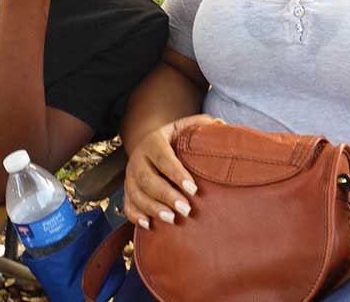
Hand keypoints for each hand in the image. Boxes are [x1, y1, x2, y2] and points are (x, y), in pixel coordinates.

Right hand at [123, 114, 219, 229]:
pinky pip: (128, 205)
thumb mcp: (184, 127)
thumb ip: (201, 125)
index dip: (176, 173)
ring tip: (172, 219)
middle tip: (186, 209)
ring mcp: (131, 176)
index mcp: (153, 141)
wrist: (149, 145)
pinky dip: (136, 216)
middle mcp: (138, 158)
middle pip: (147, 179)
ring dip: (153, 208)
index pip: (163, 157)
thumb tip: (221, 126)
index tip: (193, 189)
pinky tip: (149, 224)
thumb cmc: (174, 139)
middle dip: (166, 195)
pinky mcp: (128, 191)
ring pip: (136, 194)